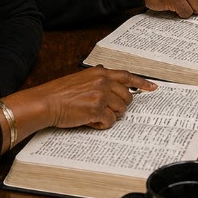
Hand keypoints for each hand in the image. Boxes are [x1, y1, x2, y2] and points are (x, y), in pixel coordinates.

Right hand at [12, 67, 156, 131]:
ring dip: (110, 116)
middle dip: (121, 107)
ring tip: (93, 115)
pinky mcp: (97, 110)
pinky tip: (90, 121)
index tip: (153, 88)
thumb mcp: (80, 78)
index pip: (127, 76)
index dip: (142, 83)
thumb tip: (108, 76)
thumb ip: (96, 78)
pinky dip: (101, 125)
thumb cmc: (58, 94)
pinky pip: (110, 121)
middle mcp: (103, 82)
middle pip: (127, 98)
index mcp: (100, 73)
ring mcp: (101, 95)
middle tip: (108, 112)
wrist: (45, 103)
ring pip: (120, 111)